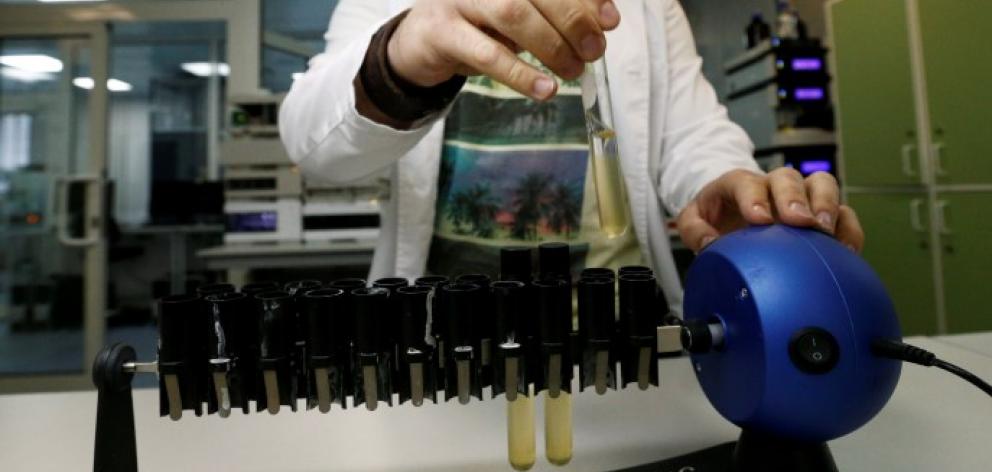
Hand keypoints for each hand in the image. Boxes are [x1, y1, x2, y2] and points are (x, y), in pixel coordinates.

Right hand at [387, 0, 620, 99]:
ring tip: (573, 70)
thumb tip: (603, 24)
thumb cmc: (478, 25)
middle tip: (594, 51)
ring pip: (512, 13)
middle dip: (573, 21)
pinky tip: (545, 89)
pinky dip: (521, 73)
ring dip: (550, 46)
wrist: (419, 43)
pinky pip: (487, 53)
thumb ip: (557, 13)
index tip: (611, 21)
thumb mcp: (520, 14)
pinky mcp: (440, 30)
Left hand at [677, 168, 864, 252]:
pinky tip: (845, 251)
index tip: (759, 219)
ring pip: (822, 185)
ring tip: (825, 231)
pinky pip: (843, 214)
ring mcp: (801, 197)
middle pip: (789, 178)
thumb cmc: (716, 217)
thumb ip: (693, 229)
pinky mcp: (822, 214)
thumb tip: (708, 242)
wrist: (733, 216)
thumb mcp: (693, 221)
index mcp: (740, 184)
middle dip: (795, 198)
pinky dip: (847, 229)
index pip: (747, 183)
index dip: (755, 198)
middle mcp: (773, 186)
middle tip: (799, 220)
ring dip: (826, 205)